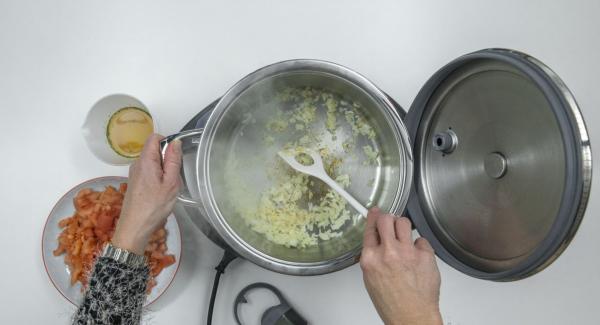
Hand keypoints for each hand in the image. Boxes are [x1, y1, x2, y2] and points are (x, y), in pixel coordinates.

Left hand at [112, 134, 181, 254]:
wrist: (134, 228)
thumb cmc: (154, 206)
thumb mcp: (170, 183)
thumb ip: (173, 161)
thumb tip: (175, 142)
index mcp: (145, 161)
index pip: (154, 138)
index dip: (167, 142)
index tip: (175, 158)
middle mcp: (137, 164)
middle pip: (154, 150)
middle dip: (167, 160)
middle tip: (173, 178)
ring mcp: (134, 174)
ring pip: (153, 163)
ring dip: (163, 171)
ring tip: (168, 189)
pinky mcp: (135, 183)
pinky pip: (149, 173)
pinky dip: (158, 179)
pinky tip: (161, 194)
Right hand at [360, 208, 441, 324]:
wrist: (411, 316)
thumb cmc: (391, 303)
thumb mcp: (371, 279)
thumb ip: (373, 257)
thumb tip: (377, 242)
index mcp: (370, 259)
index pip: (370, 228)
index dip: (373, 217)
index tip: (376, 211)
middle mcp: (388, 252)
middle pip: (386, 219)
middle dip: (388, 218)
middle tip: (391, 223)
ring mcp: (407, 252)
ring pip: (404, 222)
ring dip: (403, 226)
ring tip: (405, 236)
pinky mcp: (425, 255)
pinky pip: (422, 240)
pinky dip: (419, 246)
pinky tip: (418, 257)